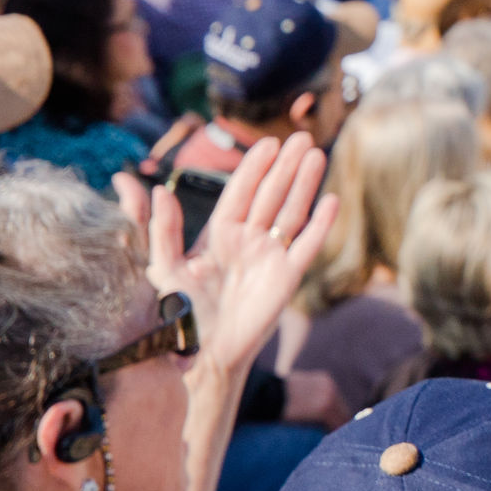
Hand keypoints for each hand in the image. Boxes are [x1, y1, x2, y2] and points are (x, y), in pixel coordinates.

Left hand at [152, 131, 335, 376]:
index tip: (268, 144)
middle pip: (271, 194)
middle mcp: (247, 240)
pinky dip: (321, 224)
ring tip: (317, 155)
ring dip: (305, 184)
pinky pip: (307, 245)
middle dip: (286, 166)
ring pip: (291, 212)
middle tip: (301, 137)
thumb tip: (158, 192)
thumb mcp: (164, 270)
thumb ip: (162, 231)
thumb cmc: (182, 315)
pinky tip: (331, 201)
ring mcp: (270, 256)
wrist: (205, 353)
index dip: (254, 167)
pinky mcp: (287, 277)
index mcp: (220, 234)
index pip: (241, 191)